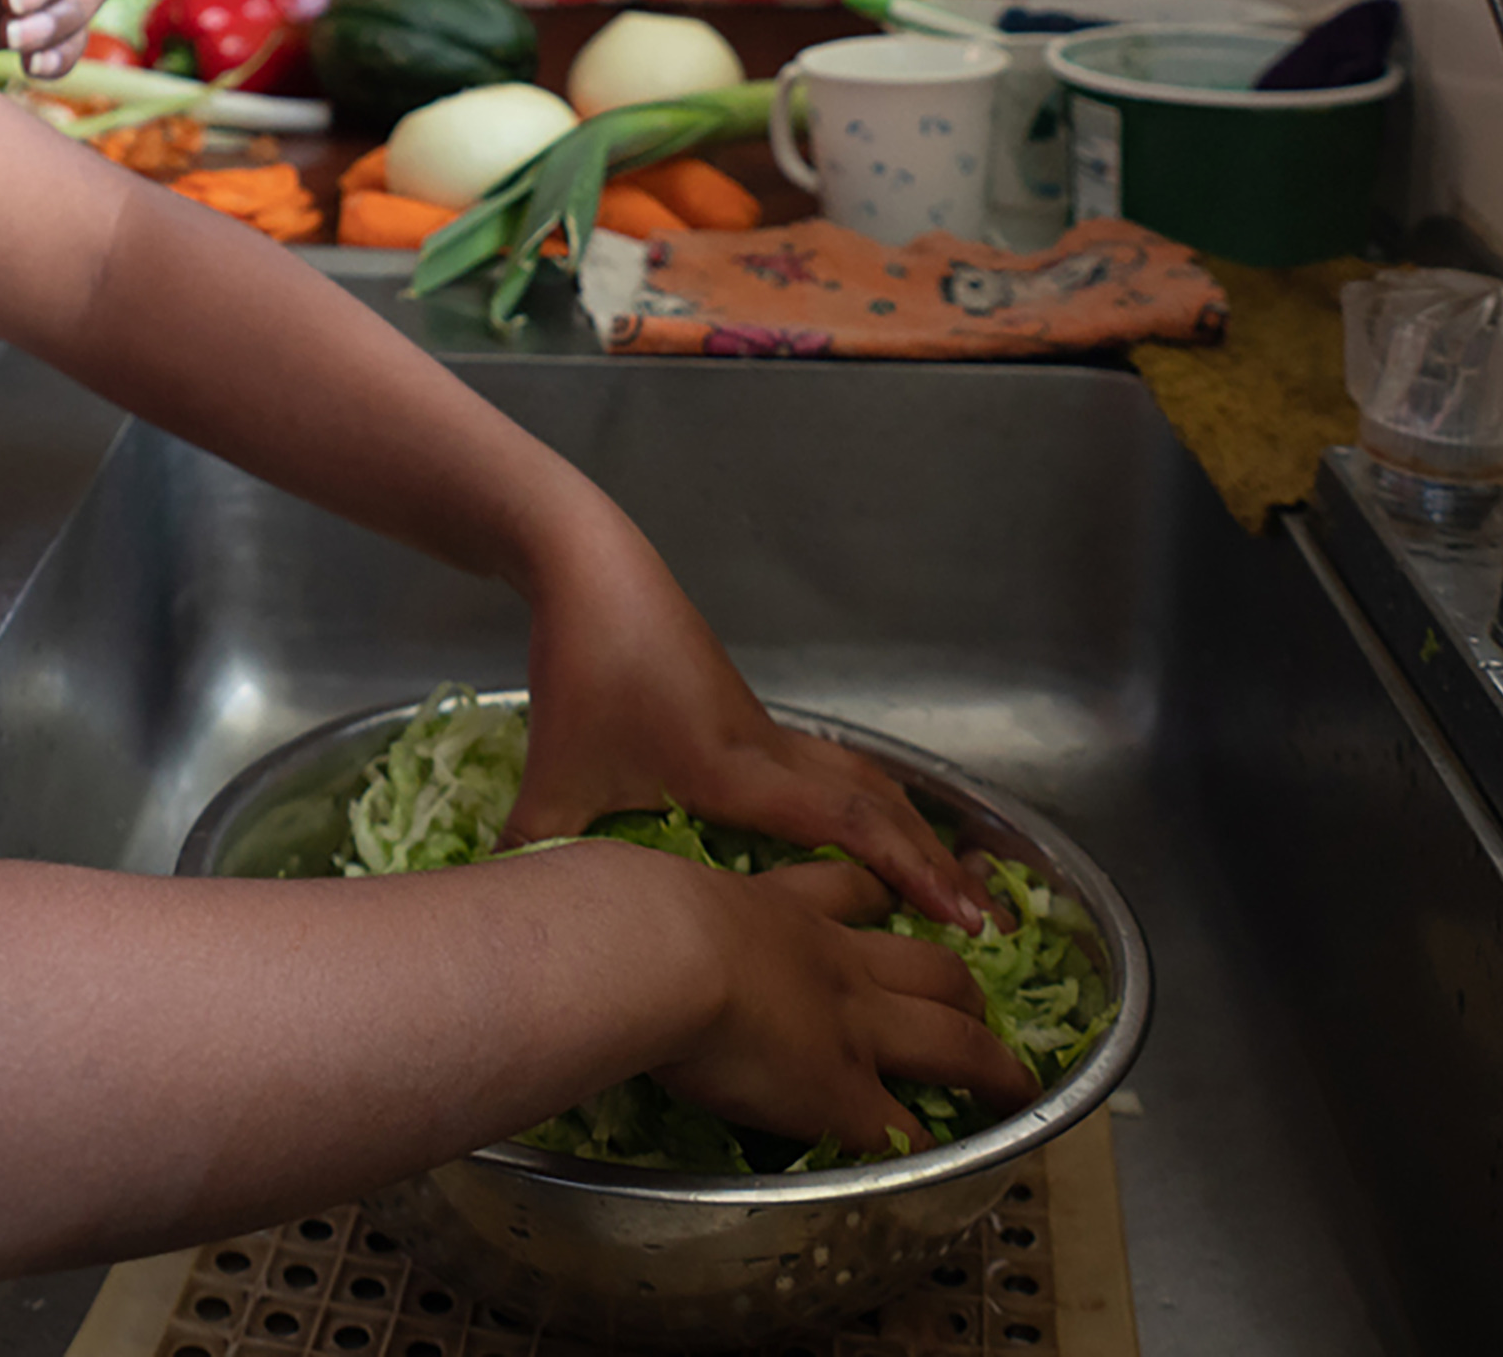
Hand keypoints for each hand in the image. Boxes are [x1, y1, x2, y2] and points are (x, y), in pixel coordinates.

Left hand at [505, 522, 997, 928]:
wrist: (589, 569)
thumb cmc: (582, 669)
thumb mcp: (553, 779)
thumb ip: (540, 853)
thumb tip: (519, 932)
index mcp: (738, 771)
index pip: (849, 827)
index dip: (912, 872)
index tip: (966, 919)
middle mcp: (769, 750)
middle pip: (878, 804)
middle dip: (933, 862)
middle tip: (983, 917)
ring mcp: (762, 728)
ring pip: (858, 778)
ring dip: (905, 826)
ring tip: (943, 877)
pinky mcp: (745, 715)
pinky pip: (828, 766)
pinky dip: (864, 800)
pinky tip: (860, 828)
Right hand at [650, 856, 1034, 1154]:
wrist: (657, 947)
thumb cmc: (631, 913)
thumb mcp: (635, 885)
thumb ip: (623, 892)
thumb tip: (567, 888)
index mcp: (781, 908)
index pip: (845, 893)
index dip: (874, 899)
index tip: (887, 900)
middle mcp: (833, 962)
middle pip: (926, 965)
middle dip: (960, 981)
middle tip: (976, 995)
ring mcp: (851, 1027)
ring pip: (951, 1038)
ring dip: (989, 1061)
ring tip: (1011, 1078)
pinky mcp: (844, 1093)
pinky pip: (903, 1128)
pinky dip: (928, 1142)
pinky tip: (941, 1155)